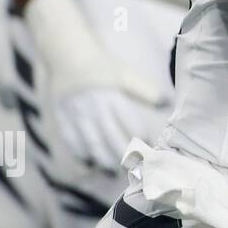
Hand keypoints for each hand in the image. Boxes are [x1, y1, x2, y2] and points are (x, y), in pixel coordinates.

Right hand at [23, 0, 168, 175]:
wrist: (67, 56)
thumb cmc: (103, 66)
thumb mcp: (125, 73)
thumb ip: (144, 89)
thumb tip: (166, 102)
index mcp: (111, 94)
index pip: (128, 122)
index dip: (140, 137)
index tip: (148, 147)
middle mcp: (93, 105)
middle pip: (109, 136)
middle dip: (122, 155)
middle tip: (133, 168)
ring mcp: (76, 113)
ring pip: (90, 142)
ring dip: (102, 159)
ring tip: (113, 171)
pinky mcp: (62, 117)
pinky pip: (71, 140)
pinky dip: (81, 153)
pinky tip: (89, 162)